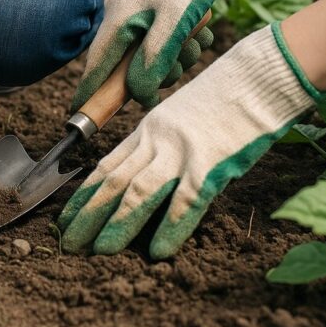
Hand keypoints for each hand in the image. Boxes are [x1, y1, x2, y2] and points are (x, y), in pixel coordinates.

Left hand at [58, 23, 318, 258]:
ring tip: (97, 251)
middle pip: (113, 181)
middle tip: (68, 242)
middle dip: (88, 214)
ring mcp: (182, 152)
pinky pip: (185, 201)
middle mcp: (157, 140)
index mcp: (148, 129)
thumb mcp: (182, 115)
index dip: (83, 195)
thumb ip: (162, 142)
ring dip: (116, 224)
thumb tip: (146, 173)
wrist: (261, 74)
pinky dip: (169, 228)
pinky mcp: (211, 164)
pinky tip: (157, 252)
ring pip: (139, 192)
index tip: (64, 218)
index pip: (106, 166)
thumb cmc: (228, 96)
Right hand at [73, 0, 250, 109]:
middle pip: (130, 65)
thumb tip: (140, 95)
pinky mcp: (155, 10)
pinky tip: (199, 27)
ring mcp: (138, 13)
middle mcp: (122, 16)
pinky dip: (184, 41)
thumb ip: (154, 59)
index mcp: (118, 18)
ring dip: (178, 55)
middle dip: (159, 70)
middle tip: (182, 59)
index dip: (88, 91)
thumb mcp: (175, 20)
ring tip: (196, 35)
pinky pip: (165, 41)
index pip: (96, 65)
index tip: (77, 116)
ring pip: (153, 55)